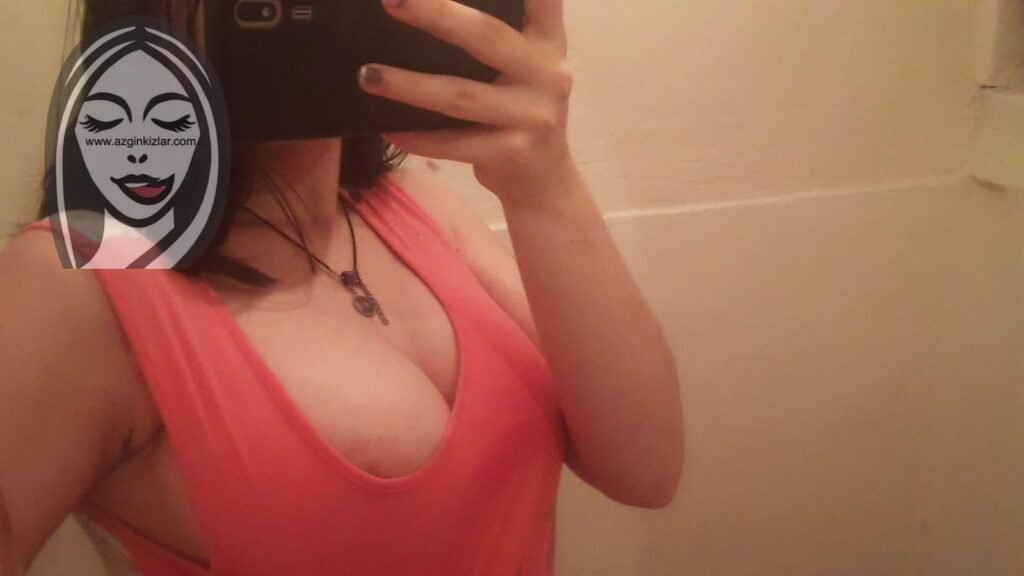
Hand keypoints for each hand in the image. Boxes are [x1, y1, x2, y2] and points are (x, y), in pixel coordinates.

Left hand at [357, 0, 577, 208]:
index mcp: (548, 41)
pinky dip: (416, 136)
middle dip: (435, 14)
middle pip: (485, 37)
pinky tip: (385, 125)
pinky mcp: (512, 153)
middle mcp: (548, 73)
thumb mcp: (523, 64)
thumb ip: (493, 33)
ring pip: (460, 96)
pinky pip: (453, 143)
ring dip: (408, 85)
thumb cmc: (518, 111)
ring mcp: (533, 116)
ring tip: (367, 74)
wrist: (543, 181)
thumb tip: (416, 4)